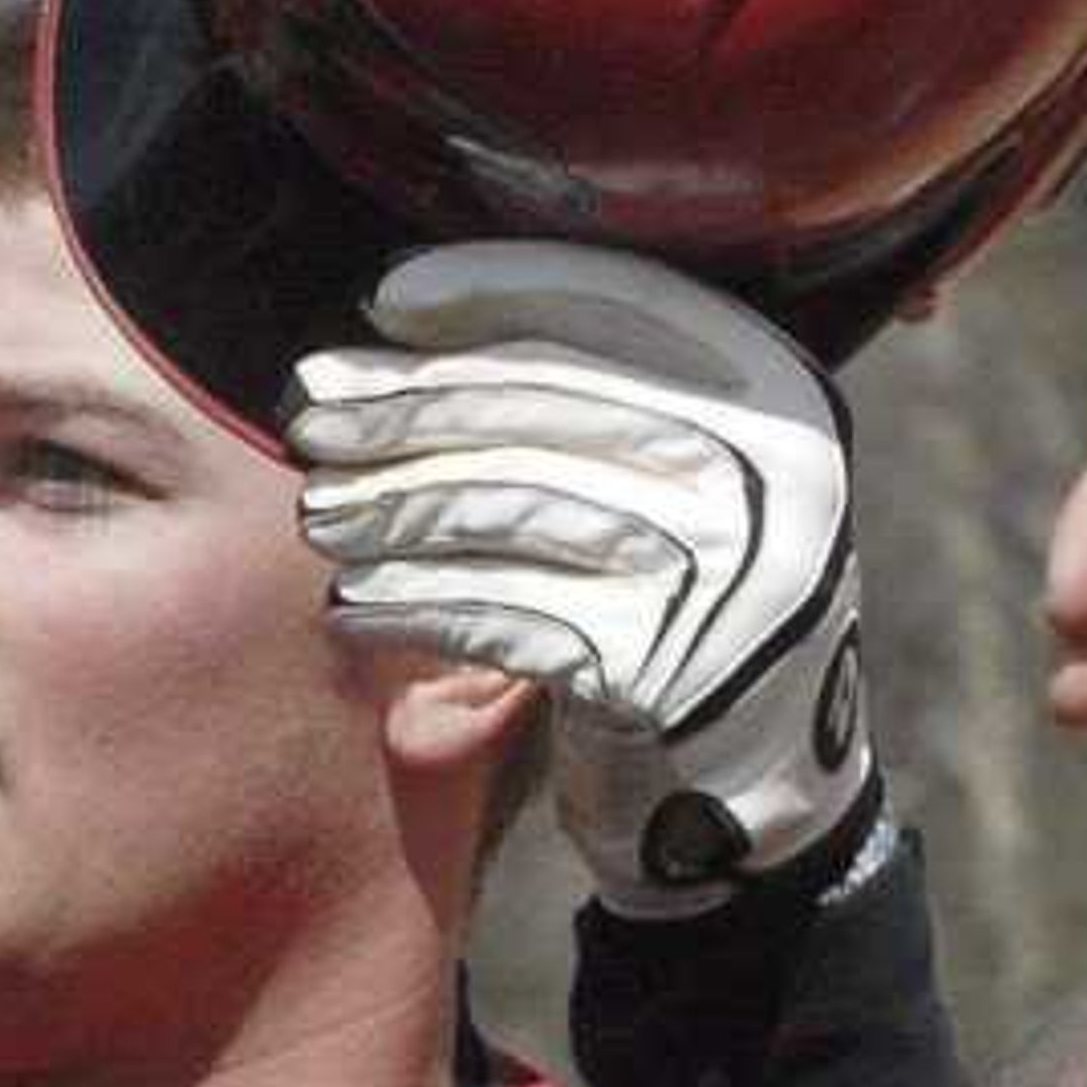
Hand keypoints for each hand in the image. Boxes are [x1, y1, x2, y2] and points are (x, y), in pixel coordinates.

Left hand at [289, 243, 865, 912]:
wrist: (753, 797)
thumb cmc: (684, 614)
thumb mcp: (680, 489)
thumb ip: (594, 404)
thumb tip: (397, 320)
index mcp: (776, 398)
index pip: (617, 305)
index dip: (494, 289)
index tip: (386, 300)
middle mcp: (767, 472)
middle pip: (545, 404)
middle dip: (412, 405)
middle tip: (310, 418)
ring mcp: (719, 573)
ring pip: (509, 507)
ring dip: (393, 508)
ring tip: (318, 515)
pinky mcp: (657, 668)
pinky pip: (500, 615)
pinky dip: (414, 606)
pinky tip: (353, 606)